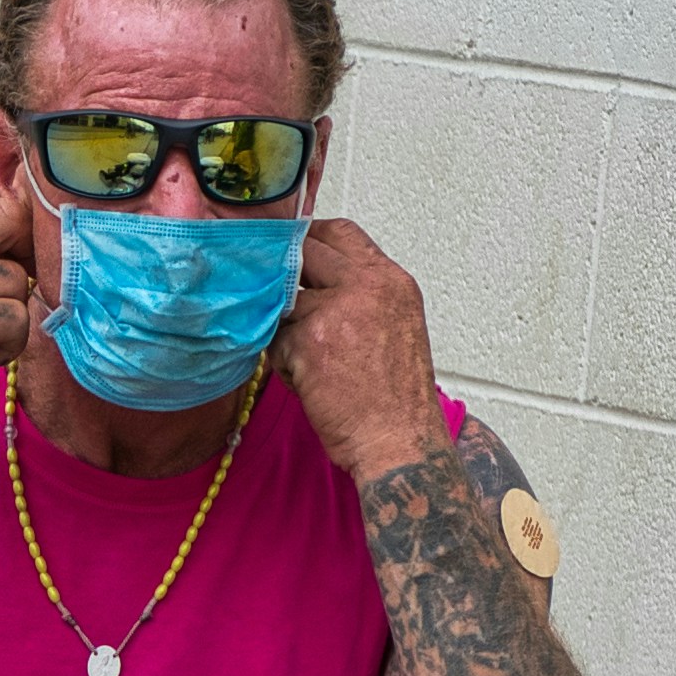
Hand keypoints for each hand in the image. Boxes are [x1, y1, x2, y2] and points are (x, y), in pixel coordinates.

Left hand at [283, 218, 442, 479]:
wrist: (399, 442)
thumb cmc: (396, 399)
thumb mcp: (395, 327)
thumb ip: (360, 296)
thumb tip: (312, 280)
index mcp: (391, 281)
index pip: (341, 232)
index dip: (310, 241)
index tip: (294, 258)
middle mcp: (368, 285)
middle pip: (305, 250)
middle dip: (287, 277)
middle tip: (288, 308)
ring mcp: (338, 308)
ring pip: (284, 298)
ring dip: (286, 328)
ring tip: (308, 362)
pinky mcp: (311, 338)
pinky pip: (276, 339)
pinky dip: (285, 363)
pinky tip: (310, 384)